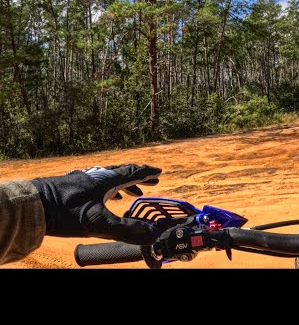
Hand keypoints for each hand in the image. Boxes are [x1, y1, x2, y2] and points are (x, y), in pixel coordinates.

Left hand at [31, 164, 161, 244]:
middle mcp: (95, 176)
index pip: (132, 173)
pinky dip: (105, 190)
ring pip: (107, 179)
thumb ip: (126, 230)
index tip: (158, 172)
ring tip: (127, 193)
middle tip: (150, 182)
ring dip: (121, 184)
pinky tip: (100, 199)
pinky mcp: (70, 187)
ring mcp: (82, 180)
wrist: (32, 206)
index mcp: (106, 180)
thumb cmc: (65, 212)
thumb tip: (151, 235)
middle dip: (136, 178)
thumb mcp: (99, 223)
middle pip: (121, 173)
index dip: (147, 173)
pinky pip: (94, 184)